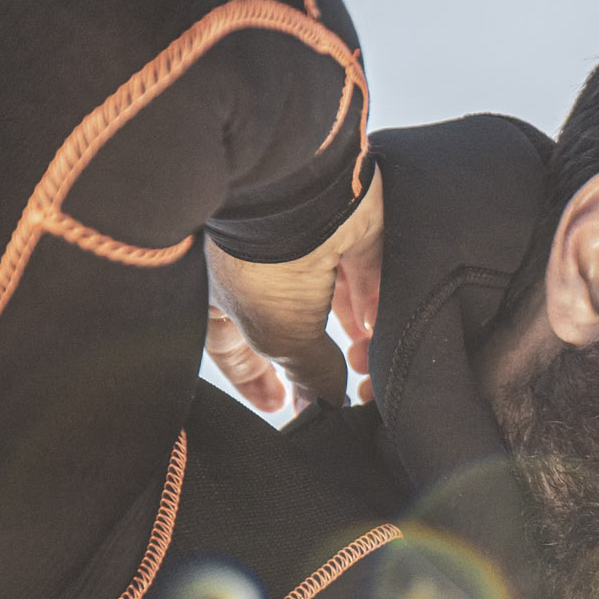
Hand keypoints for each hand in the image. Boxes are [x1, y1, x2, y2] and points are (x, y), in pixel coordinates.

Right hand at [204, 171, 384, 413]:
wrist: (291, 192)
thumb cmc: (261, 265)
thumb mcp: (279, 336)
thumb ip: (307, 374)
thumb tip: (323, 406)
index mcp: (220, 293)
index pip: (231, 345)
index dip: (252, 378)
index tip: (276, 404)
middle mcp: (259, 266)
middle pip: (290, 324)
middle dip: (318, 360)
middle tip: (339, 387)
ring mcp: (303, 242)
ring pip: (333, 298)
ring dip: (354, 334)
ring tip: (364, 360)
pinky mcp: (348, 223)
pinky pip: (366, 268)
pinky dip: (373, 298)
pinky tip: (378, 325)